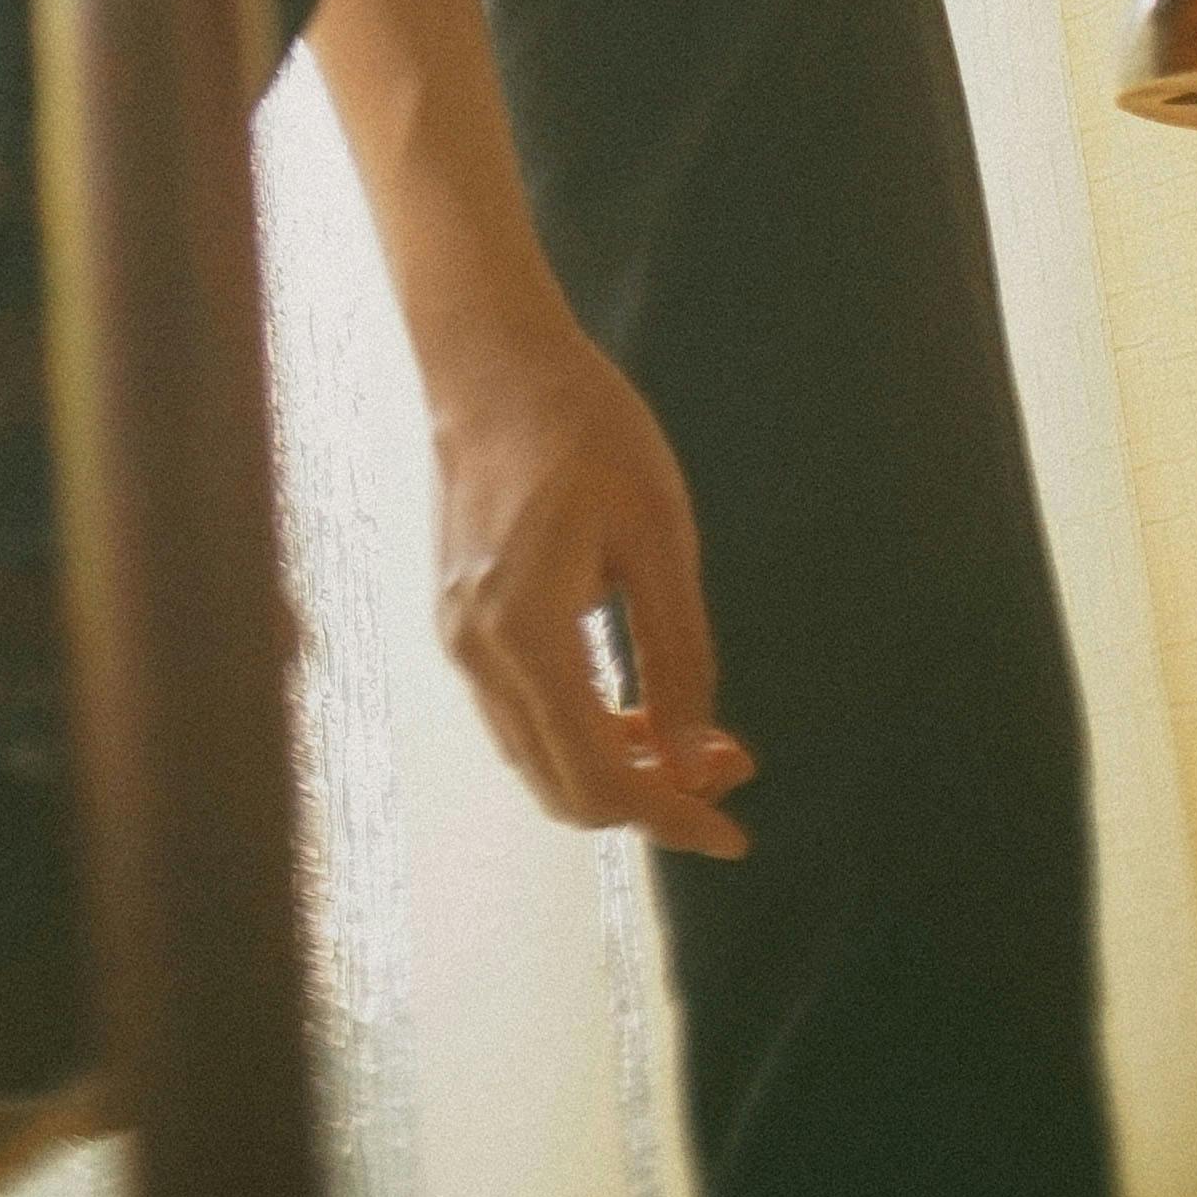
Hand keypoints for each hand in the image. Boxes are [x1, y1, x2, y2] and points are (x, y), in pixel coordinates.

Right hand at [426, 323, 753, 859]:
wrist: (496, 363)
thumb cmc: (587, 430)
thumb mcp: (659, 536)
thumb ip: (677, 656)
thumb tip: (693, 761)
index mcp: (526, 633)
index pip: (597, 776)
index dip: (671, 818)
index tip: (736, 833)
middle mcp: (477, 654)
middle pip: (563, 788)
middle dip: (653, 798)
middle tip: (729, 766)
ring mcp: (459, 642)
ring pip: (539, 760)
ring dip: (618, 770)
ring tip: (696, 738)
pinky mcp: (460, 624)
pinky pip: (522, 719)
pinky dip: (581, 735)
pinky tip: (635, 706)